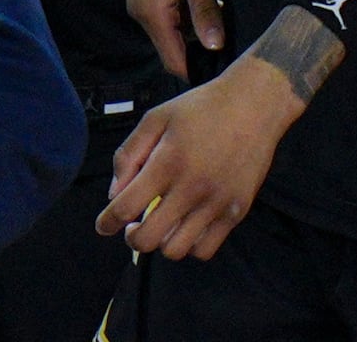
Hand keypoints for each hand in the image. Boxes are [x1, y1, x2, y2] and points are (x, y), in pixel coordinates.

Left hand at [99, 55, 304, 258]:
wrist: (253, 106)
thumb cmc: (199, 109)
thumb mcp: (155, 118)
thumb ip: (128, 155)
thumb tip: (114, 194)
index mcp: (167, 162)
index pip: (127, 206)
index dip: (108, 222)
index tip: (103, 226)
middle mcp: (192, 187)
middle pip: (149, 238)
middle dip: (132, 238)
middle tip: (132, 227)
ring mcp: (216, 203)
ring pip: (176, 250)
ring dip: (161, 243)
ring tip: (160, 225)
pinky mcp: (236, 212)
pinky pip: (206, 249)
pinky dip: (189, 245)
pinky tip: (185, 226)